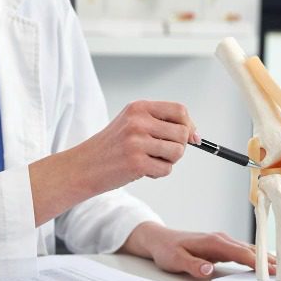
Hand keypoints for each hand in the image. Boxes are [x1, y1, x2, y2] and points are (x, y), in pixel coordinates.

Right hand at [78, 101, 197, 192]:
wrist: (85, 165)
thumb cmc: (112, 146)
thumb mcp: (133, 123)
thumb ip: (162, 124)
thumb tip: (196, 136)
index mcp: (139, 108)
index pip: (180, 111)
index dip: (189, 125)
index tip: (190, 138)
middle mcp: (138, 122)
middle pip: (182, 133)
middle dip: (178, 147)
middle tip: (161, 152)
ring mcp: (136, 142)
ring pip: (177, 152)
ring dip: (168, 160)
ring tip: (150, 160)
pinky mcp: (136, 163)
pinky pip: (166, 169)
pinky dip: (159, 172)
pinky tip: (143, 169)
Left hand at [121, 222, 276, 278]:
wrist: (159, 239)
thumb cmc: (167, 249)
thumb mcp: (175, 260)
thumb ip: (193, 265)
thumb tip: (208, 269)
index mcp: (213, 242)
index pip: (240, 253)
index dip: (257, 262)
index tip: (271, 270)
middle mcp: (221, 239)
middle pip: (250, 250)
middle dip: (268, 259)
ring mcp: (222, 242)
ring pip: (248, 249)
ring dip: (264, 257)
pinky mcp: (221, 246)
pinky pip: (242, 251)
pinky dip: (255, 256)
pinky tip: (263, 263)